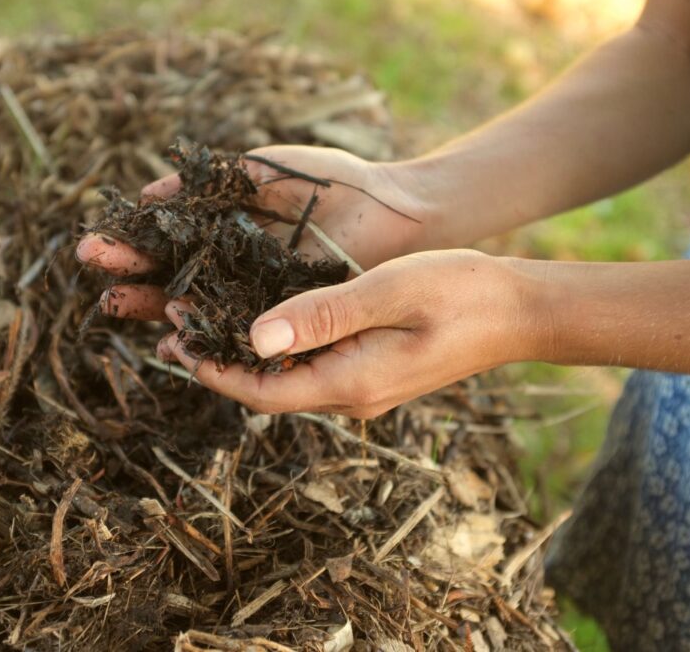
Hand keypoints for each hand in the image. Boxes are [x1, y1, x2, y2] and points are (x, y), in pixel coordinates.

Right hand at [76, 145, 429, 321]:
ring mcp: (255, 296)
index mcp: (225, 231)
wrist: (396, 209)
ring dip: (152, 309)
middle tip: (93, 274)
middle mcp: (233, 268)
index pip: (166, 244)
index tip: (93, 247)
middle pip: (169, 278)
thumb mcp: (264, 170)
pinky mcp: (281, 320)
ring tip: (115, 305)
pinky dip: (202, 338)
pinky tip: (169, 340)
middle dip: (130, 278)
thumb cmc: (336, 182)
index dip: (130, 248)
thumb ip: (210, 182)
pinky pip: (235, 333)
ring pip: (193, 309)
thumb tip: (149, 193)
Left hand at [157, 250, 534, 416]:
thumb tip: (254, 336)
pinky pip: (309, 368)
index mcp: (351, 383)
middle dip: (217, 364)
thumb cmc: (461, 294)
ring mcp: (363, 388)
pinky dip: (275, 348)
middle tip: (170, 331)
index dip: (213, 370)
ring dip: (242, 355)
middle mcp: (351, 397)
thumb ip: (322, 315)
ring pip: (285, 380)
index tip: (175, 341)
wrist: (519, 312)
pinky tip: (258, 321)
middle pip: (266, 391)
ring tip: (199, 324)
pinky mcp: (371, 372)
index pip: (262, 391)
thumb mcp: (387, 293)